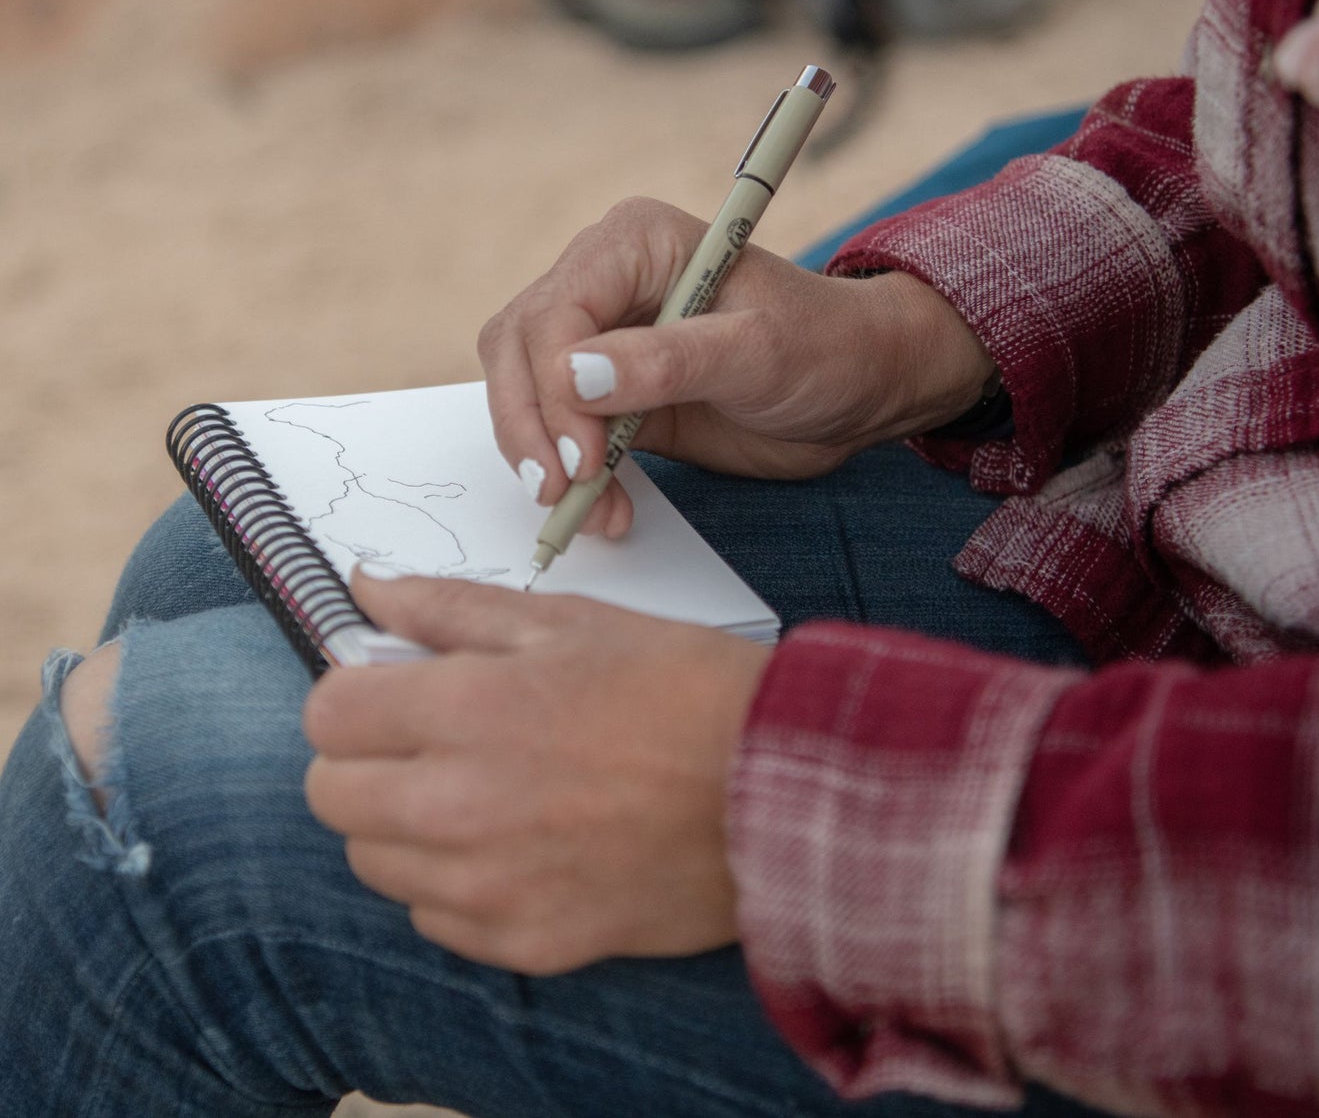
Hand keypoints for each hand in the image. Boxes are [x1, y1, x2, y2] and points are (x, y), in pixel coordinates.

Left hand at [303, 568, 771, 974]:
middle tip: (431, 739)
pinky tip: (518, 845)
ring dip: (405, 824)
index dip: (354, 693)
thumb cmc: (682, 688)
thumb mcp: (571, 622)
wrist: (779, 788)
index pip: (327, 714)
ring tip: (483, 790)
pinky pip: (436, 919)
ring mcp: (490, 887)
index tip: (391, 689)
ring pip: (374, 864)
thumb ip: (452, 607)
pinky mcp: (527, 943)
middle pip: (332, 796)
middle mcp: (460, 806)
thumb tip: (367, 586)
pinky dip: (456, 885)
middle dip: (366, 759)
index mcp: (468, 708)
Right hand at [477, 197, 994, 536]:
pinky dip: (566, 474)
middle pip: (519, 348)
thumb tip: (572, 375)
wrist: (859, 387)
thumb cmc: (825, 347)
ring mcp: (600, 337)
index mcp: (636, 242)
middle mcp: (604, 279)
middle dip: (530, 425)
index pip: (556, 309)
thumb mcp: (759, 351)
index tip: (583, 456)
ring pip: (522, 390)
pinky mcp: (607, 393)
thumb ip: (668, 361)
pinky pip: (556, 430)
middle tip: (562, 493)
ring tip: (589, 512)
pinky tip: (602, 508)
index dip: (551, 385)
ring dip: (542, 457)